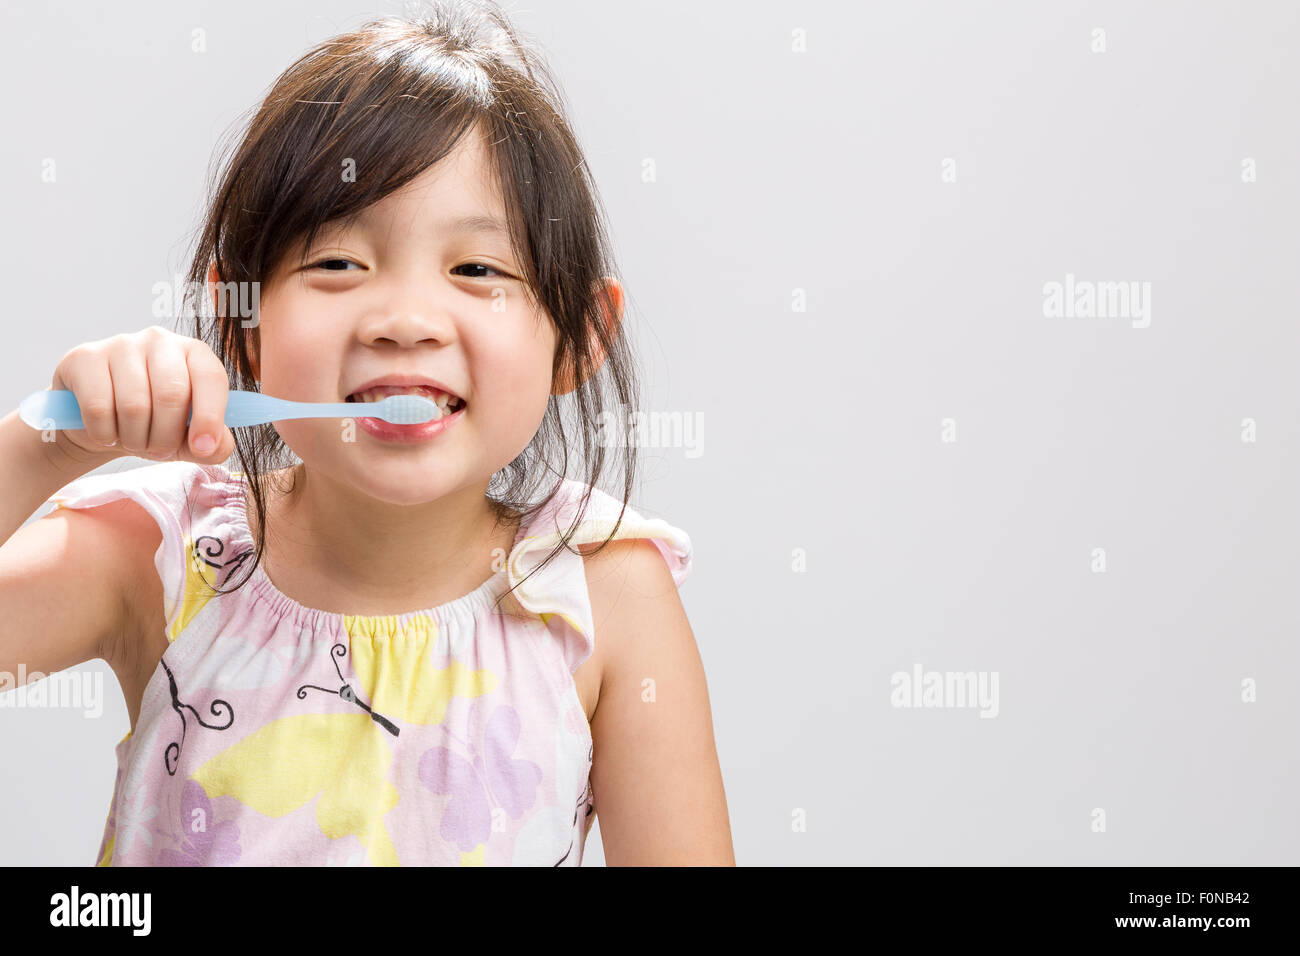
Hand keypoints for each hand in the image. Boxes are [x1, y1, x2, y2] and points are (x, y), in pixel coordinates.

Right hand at [46, 325, 236, 465]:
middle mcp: (160, 341)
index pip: (211, 377)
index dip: (209, 417)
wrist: (101, 422)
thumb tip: (211, 446)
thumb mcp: (189, 437)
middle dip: (166, 437)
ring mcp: (121, 344)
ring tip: (133, 441)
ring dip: (135, 439)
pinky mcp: (85, 358)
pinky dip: (105, 434)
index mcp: (195, 353)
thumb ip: (215, 444)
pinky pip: (98, 408)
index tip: (202, 447)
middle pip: (171, 395)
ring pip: (134, 405)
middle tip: (159, 450)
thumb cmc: (154, 424)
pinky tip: (107, 433)